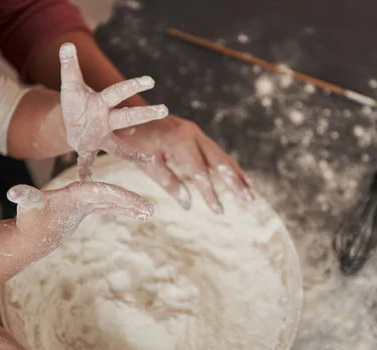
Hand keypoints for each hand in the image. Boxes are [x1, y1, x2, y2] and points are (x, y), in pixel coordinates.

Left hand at [7, 181, 152, 246]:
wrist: (28, 231)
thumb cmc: (29, 220)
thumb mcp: (28, 206)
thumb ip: (25, 196)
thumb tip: (13, 192)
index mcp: (76, 190)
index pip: (102, 190)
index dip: (119, 196)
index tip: (135, 203)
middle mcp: (84, 192)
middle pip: (112, 194)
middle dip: (131, 201)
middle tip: (150, 208)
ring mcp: (88, 200)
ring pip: (114, 201)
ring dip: (132, 206)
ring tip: (150, 212)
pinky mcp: (89, 207)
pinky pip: (111, 207)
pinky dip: (125, 211)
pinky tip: (140, 216)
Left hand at [58, 42, 167, 180]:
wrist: (71, 121)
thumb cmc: (76, 101)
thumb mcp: (70, 84)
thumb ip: (69, 66)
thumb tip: (66, 44)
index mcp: (102, 103)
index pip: (118, 92)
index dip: (133, 85)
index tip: (150, 80)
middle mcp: (107, 120)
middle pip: (127, 117)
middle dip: (145, 114)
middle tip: (164, 109)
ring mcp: (101, 137)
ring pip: (119, 147)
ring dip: (133, 155)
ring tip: (149, 160)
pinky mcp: (89, 149)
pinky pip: (88, 161)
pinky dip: (86, 170)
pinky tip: (85, 180)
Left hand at [114, 115, 253, 213]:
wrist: (125, 111)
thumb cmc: (131, 139)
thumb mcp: (146, 162)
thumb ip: (168, 181)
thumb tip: (188, 204)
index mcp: (179, 141)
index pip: (199, 173)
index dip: (210, 193)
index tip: (219, 211)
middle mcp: (192, 134)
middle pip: (219, 162)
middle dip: (234, 182)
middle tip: (248, 201)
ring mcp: (195, 133)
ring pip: (221, 156)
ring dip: (237, 175)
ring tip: (250, 194)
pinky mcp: (194, 134)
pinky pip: (215, 152)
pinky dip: (229, 166)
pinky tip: (241, 177)